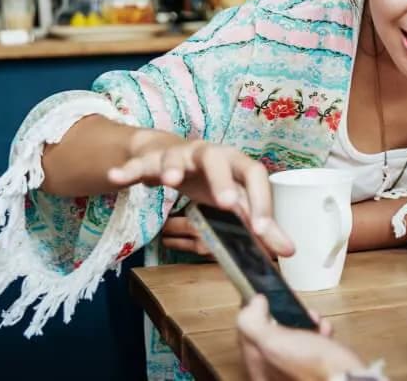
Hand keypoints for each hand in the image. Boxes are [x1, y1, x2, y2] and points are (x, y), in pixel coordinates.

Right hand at [106, 129, 293, 257]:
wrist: (173, 154)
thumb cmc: (211, 181)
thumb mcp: (236, 201)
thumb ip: (260, 225)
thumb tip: (289, 251)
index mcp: (235, 164)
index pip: (254, 175)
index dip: (260, 200)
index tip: (260, 228)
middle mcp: (209, 154)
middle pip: (217, 159)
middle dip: (222, 180)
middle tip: (227, 203)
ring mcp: (178, 155)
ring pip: (176, 157)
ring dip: (173, 168)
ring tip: (169, 182)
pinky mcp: (151, 159)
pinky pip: (139, 164)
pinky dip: (129, 170)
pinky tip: (117, 177)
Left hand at [237, 295, 365, 380]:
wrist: (346, 378)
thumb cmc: (311, 366)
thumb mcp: (273, 342)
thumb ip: (254, 322)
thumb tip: (253, 304)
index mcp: (259, 370)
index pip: (247, 337)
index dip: (254, 315)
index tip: (261, 299)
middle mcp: (275, 373)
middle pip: (271, 335)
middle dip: (282, 315)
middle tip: (288, 305)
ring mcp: (296, 369)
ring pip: (294, 336)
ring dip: (302, 320)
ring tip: (312, 316)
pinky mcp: (316, 365)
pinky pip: (313, 342)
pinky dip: (319, 330)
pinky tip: (324, 328)